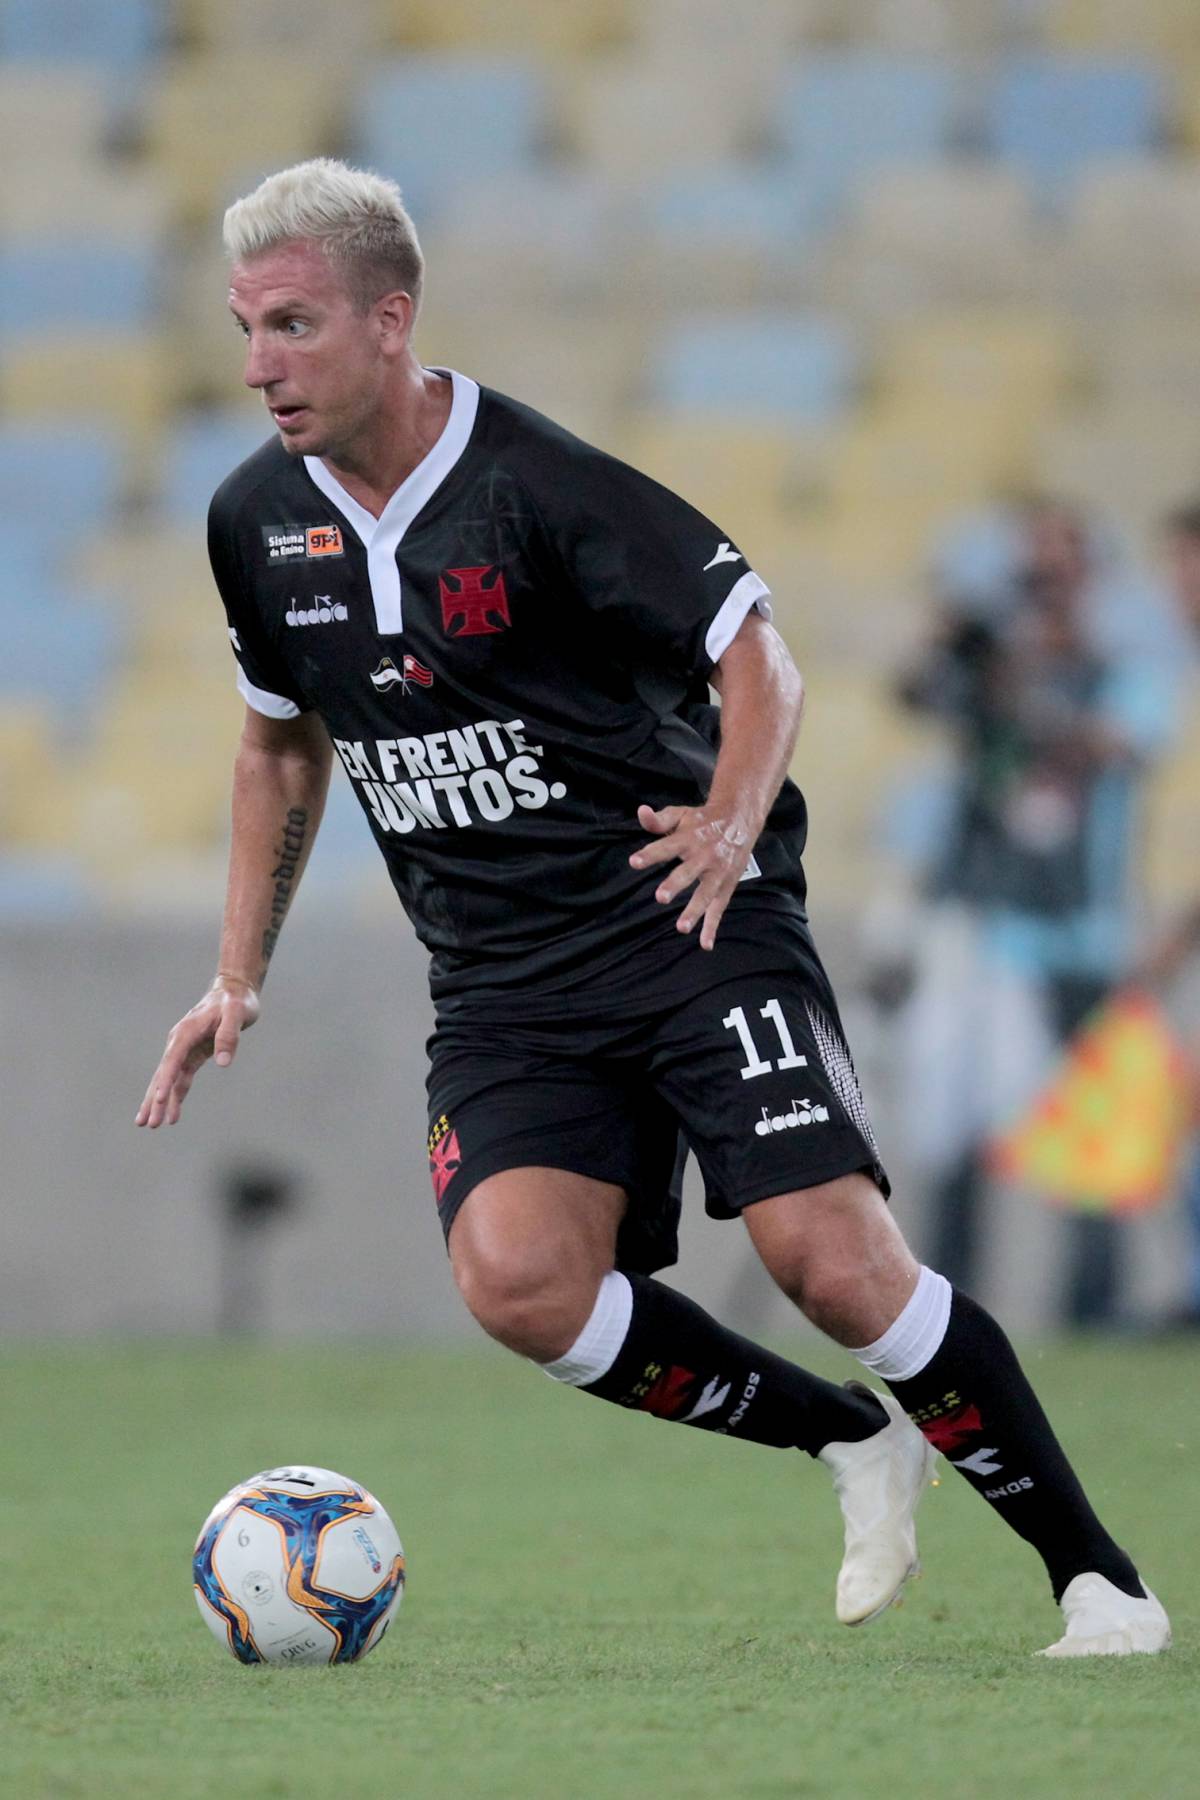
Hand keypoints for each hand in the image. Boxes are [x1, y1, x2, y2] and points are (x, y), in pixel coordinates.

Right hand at [135, 977, 259, 1128]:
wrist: (234, 991)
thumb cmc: (235, 1000)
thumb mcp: (236, 1013)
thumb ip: (229, 1035)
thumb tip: (223, 1062)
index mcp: (186, 1031)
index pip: (173, 1059)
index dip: (165, 1080)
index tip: (158, 1099)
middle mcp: (179, 1041)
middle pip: (164, 1074)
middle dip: (155, 1099)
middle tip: (147, 1123)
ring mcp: (184, 1049)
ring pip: (168, 1080)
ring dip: (159, 1102)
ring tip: (150, 1124)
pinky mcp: (193, 1055)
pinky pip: (180, 1079)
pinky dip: (175, 1096)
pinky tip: (172, 1114)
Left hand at [629, 802, 755, 949]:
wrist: (739, 819)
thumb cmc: (702, 820)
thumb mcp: (680, 815)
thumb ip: (659, 820)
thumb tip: (640, 812)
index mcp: (688, 838)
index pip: (666, 846)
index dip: (650, 854)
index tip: (634, 862)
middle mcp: (703, 856)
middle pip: (688, 872)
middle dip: (675, 885)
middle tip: (661, 897)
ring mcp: (717, 873)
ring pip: (705, 894)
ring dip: (694, 911)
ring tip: (681, 928)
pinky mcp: (726, 886)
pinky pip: (718, 908)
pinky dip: (712, 927)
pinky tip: (705, 945)